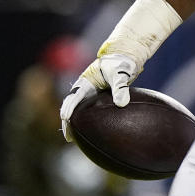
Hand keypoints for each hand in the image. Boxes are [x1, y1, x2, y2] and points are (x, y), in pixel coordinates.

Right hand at [58, 0, 182, 142]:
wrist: (128, 56)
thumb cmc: (123, 62)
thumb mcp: (121, 73)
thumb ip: (121, 87)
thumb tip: (122, 104)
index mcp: (86, 81)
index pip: (73, 97)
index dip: (68, 108)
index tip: (66, 119)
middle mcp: (86, 88)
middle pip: (73, 107)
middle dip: (68, 121)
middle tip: (69, 137)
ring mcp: (92, 93)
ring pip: (81, 111)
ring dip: (77, 123)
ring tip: (76, 140)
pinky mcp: (100, 97)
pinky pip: (92, 112)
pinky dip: (89, 122)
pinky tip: (94, 134)